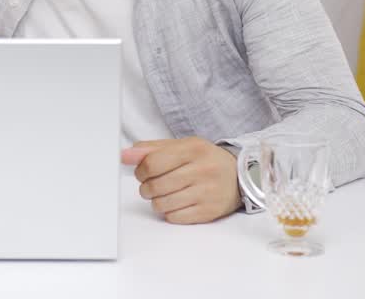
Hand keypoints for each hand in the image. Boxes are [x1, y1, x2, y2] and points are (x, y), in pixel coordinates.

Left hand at [120, 137, 241, 223]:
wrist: (239, 177)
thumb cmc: (204, 160)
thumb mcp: (181, 146)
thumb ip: (151, 149)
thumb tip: (125, 155)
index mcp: (192, 149)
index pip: (151, 163)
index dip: (140, 171)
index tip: (142, 173)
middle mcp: (202, 170)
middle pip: (155, 186)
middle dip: (145, 188)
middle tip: (151, 185)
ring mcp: (207, 192)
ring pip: (162, 204)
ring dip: (156, 202)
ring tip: (163, 195)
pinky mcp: (209, 211)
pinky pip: (175, 218)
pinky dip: (169, 213)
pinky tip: (176, 204)